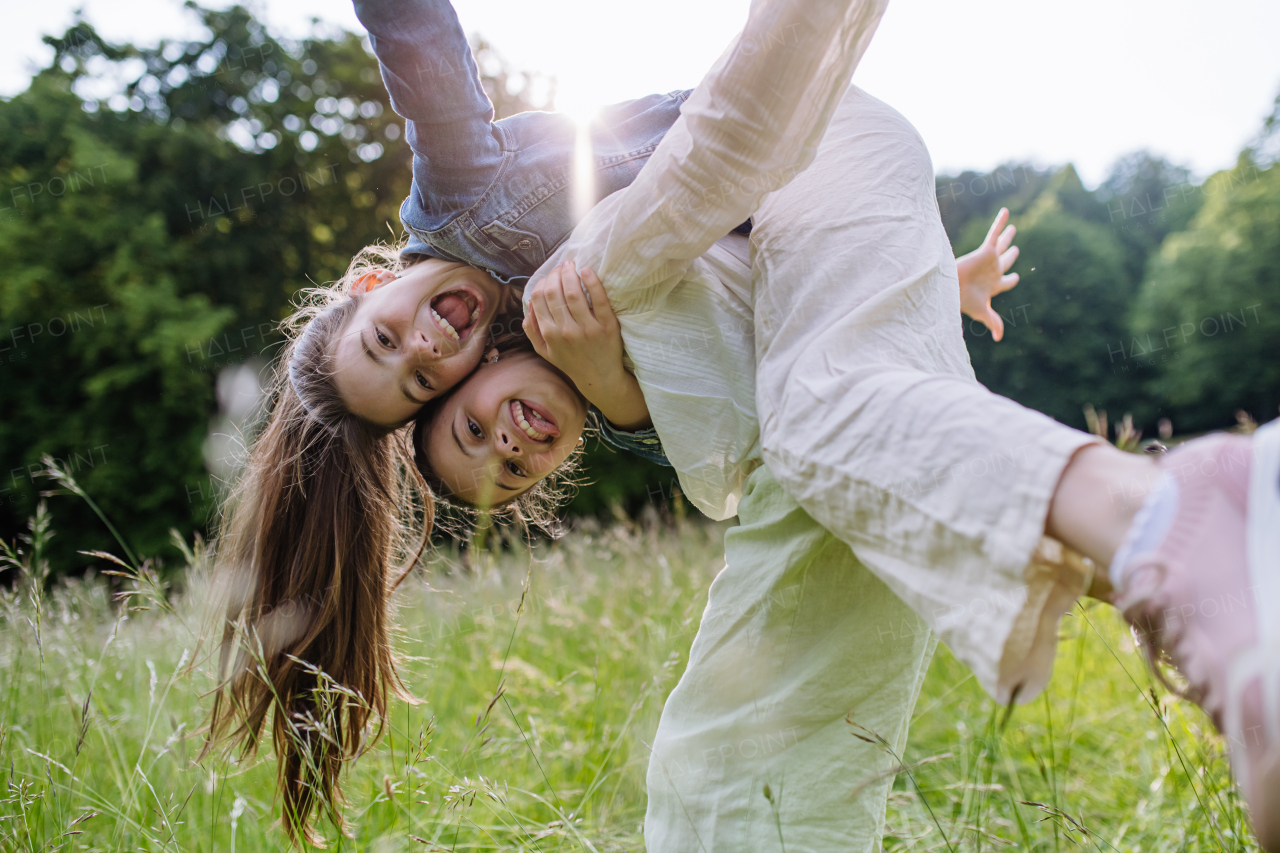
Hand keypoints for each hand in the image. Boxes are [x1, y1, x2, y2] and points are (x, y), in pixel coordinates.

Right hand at [524, 260, 650, 429]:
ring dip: (570, 274)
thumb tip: (529, 303)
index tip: (549, 276)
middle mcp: (566, 331)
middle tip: (561, 267)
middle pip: (555, 292)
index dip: (542, 282)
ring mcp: (588, 328)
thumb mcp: (545, 351)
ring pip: (574, 293)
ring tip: (571, 265)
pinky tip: (587, 271)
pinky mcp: (607, 326)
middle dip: (555, 274)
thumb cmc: (571, 362)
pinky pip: (599, 299)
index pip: (540, 298)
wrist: (599, 378)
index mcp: (550, 334)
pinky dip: (592, 282)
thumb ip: (532, 329)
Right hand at [955, 207, 1019, 340]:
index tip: (1016, 278)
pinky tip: (1006, 212)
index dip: (1012, 280)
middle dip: (1010, 255)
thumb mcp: (982, 312)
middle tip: (1015, 248)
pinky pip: (994, 234)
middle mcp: (992, 271)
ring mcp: (989, 260)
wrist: (951, 288)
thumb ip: (994, 322)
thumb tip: (1000, 338)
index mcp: (993, 286)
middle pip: (1005, 261)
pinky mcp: (984, 250)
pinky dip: (1000, 223)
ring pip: (1002, 246)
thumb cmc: (965, 301)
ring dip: (1008, 237)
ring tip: (1013, 228)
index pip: (1006, 282)